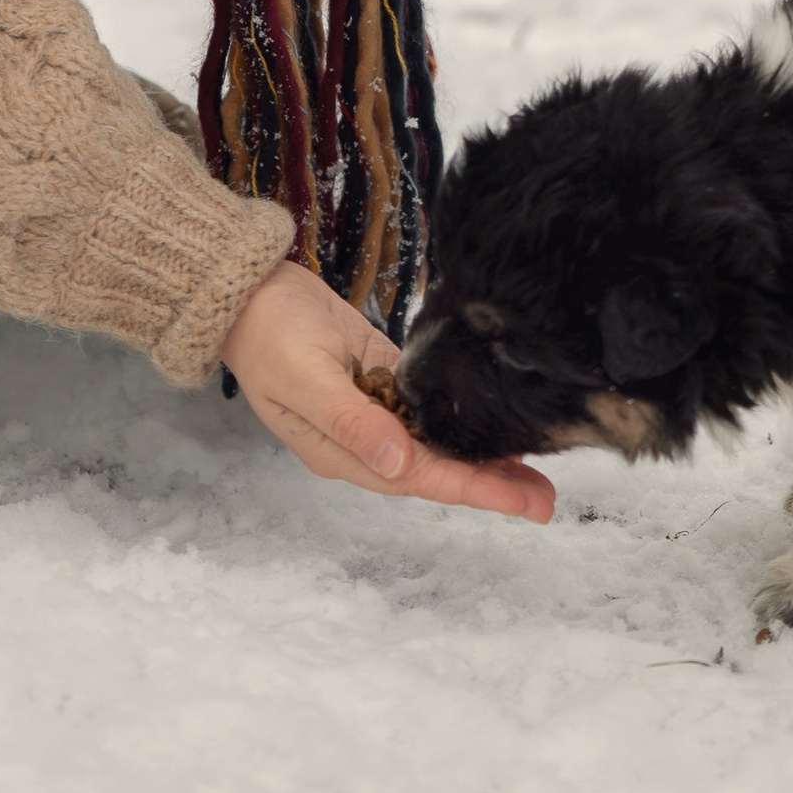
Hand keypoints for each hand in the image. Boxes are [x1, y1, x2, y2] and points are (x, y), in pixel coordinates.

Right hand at [219, 261, 555, 521]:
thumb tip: (400, 463)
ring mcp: (372, 410)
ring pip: (437, 443)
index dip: (472, 489)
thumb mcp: (306, 379)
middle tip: (547, 501)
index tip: (520, 502)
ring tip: (535, 471)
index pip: (418, 478)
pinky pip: (427, 409)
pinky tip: (492, 422)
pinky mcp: (379, 378)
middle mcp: (362, 441)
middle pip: (436, 469)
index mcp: (341, 453)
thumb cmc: (267, 335)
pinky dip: (460, 419)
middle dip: (490, 484)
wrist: (246, 290)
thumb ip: (352, 421)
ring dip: (481, 455)